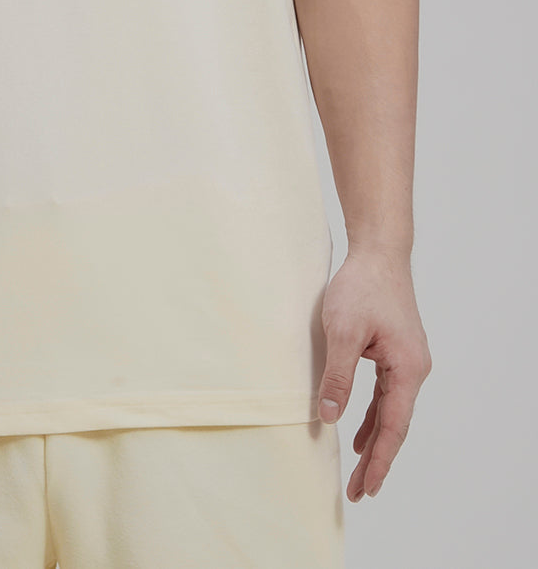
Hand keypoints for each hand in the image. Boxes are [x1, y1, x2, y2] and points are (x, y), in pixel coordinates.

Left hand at [316, 248, 431, 501]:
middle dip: (377, 459)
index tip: (368, 488)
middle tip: (360, 492)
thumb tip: (330, 417)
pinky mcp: (394, 351)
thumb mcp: (343, 333)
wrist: (378, 252)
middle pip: (394, 424)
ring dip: (373, 439)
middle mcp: (413, 369)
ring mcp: (405, 360)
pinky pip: (385, 393)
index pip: (393, 426)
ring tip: (359, 471)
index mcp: (407, 369)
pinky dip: (372, 414)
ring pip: (390, 410)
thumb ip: (338, 377)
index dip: (380, 460)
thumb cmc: (362, 287)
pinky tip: (359, 430)